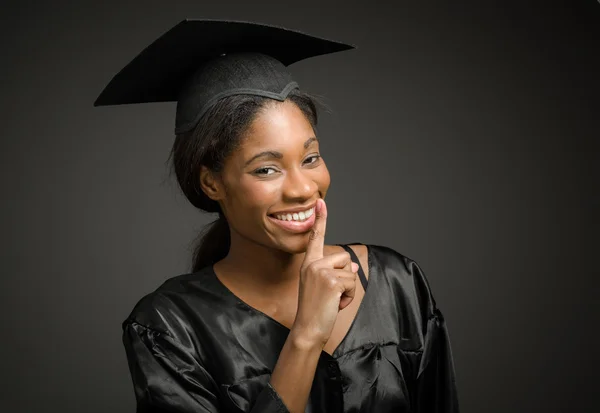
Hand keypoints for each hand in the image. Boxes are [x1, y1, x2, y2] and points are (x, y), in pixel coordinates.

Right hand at [292, 199, 358, 347]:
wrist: (308, 328)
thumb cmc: (315, 310)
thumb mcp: (324, 287)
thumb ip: (336, 273)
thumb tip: (354, 268)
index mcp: (308, 263)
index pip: (315, 238)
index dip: (321, 219)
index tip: (320, 202)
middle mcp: (312, 263)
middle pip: (344, 258)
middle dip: (345, 277)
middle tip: (330, 294)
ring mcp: (320, 271)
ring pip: (350, 272)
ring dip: (347, 289)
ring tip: (332, 300)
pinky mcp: (331, 280)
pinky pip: (352, 283)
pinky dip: (348, 297)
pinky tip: (335, 304)